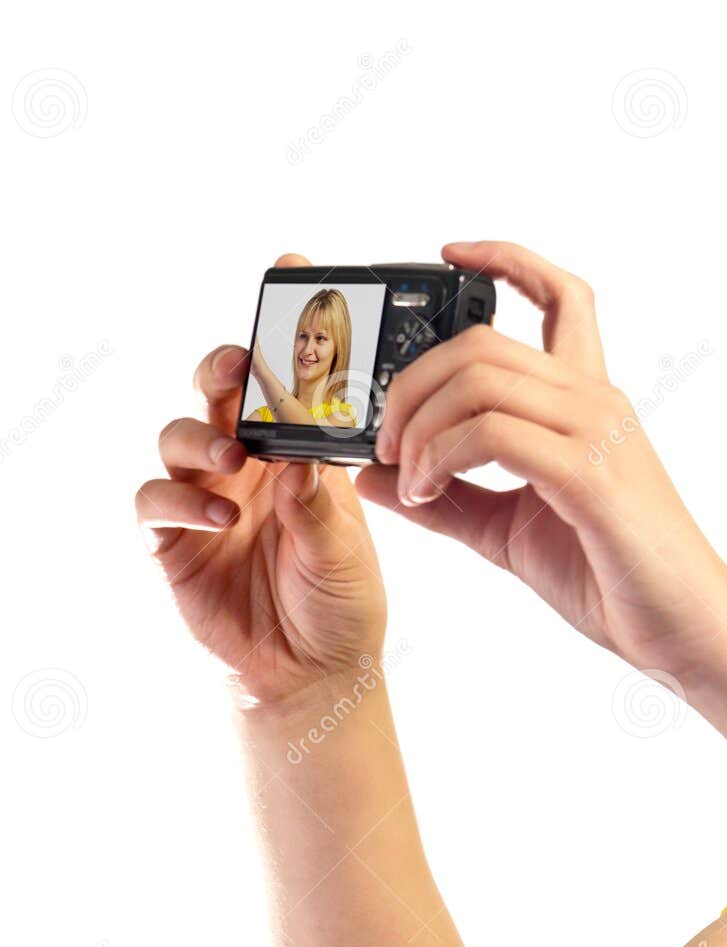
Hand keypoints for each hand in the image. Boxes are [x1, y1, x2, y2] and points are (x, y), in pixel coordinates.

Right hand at [136, 253, 386, 708]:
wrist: (316, 671)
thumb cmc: (344, 600)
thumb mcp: (346, 544)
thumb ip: (319, 500)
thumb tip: (297, 453)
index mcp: (300, 452)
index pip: (285, 380)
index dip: (279, 324)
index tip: (291, 270)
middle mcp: (249, 464)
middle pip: (219, 391)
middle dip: (226, 369)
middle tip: (244, 368)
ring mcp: (206, 497)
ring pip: (179, 434)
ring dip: (202, 436)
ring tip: (237, 458)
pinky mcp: (172, 540)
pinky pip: (155, 500)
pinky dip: (182, 499)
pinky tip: (221, 515)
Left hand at [354, 240, 726, 684]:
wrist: (686, 628)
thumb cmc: (614, 578)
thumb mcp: (510, 530)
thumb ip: (446, 497)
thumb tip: (373, 476)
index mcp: (588, 403)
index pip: (562, 296)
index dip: (506, 258)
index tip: (451, 254)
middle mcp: (595, 401)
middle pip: (482, 341)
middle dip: (410, 381)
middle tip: (385, 440)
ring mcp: (595, 432)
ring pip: (479, 378)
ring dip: (417, 423)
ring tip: (406, 475)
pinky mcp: (588, 474)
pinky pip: (491, 433)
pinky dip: (438, 457)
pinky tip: (426, 490)